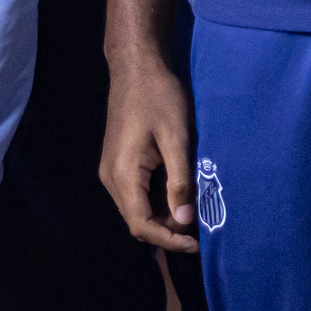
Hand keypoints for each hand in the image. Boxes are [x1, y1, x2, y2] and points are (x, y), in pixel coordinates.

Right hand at [100, 62, 198, 252]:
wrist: (136, 67)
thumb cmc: (159, 96)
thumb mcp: (177, 138)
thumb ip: (180, 182)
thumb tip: (184, 221)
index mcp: (123, 173)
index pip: (142, 224)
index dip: (169, 239)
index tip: (197, 243)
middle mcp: (110, 178)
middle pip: (136, 222)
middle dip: (167, 231)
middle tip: (200, 227)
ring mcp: (110, 171)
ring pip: (135, 210)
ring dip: (162, 217)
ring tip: (192, 211)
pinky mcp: (116, 163)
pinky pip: (135, 195)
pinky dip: (155, 203)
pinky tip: (177, 194)